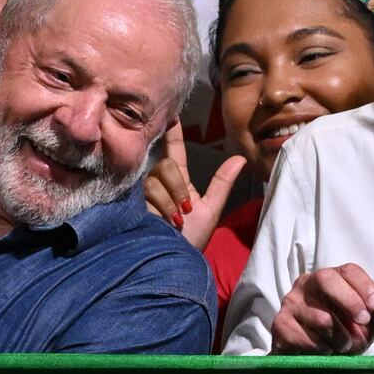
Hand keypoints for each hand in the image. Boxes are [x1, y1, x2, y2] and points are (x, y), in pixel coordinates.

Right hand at [144, 119, 246, 250]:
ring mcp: (144, 193)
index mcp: (178, 181)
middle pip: (166, 165)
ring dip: (169, 201)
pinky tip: (163, 220)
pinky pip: (145, 192)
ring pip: (155, 179)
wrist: (175, 260)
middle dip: (177, 186)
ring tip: (174, 222)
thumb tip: (241, 157)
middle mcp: (158, 183)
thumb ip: (222, 183)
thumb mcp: (210, 210)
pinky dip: (160, 206)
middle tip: (184, 211)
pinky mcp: (132, 203)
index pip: (174, 150)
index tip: (172, 113)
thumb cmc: (191, 240)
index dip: (172, 131)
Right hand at [271, 264, 373, 354]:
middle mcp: (307, 284)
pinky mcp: (280, 324)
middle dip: (350, 302)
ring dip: (340, 337)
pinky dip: (321, 348)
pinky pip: (306, 336)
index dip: (364, 286)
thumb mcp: (368, 322)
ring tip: (341, 345)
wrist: (312, 361)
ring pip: (321, 316)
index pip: (348, 270)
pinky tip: (322, 350)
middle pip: (326, 279)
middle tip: (364, 322)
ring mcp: (290, 303)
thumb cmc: (342, 335)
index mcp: (330, 278)